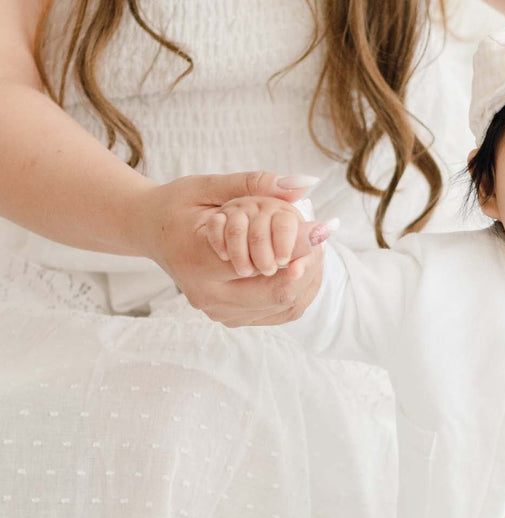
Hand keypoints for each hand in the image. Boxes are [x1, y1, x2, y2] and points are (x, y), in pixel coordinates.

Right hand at [132, 171, 331, 326]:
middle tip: (323, 237)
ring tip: (313, 249)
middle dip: (308, 265)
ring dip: (307, 279)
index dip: (299, 248)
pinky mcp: (231, 319)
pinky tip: (301, 266)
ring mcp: (220, 313)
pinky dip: (298, 290)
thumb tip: (305, 184)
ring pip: (284, 307)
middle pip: (279, 292)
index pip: (262, 262)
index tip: (324, 228)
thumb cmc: (179, 205)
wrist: (151, 233)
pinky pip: (278, 312)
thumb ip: (255, 184)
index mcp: (197, 262)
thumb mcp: (210, 186)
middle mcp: (208, 296)